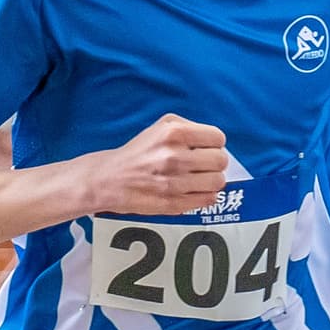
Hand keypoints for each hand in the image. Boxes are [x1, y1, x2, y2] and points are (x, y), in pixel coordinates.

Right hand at [84, 116, 230, 217]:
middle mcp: (174, 156)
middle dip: (213, 163)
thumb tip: (217, 143)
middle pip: (221, 161)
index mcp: (173, 133)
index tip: (204, 148)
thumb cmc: (138, 153)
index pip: (218, 138)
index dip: (213, 144)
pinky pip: (208, 200)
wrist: (107, 179)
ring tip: (196, 179)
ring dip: (210, 181)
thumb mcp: (161, 127)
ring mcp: (174, 181)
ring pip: (218, 182)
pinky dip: (204, 196)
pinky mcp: (173, 202)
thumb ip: (191, 129)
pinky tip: (191, 191)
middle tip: (200, 165)